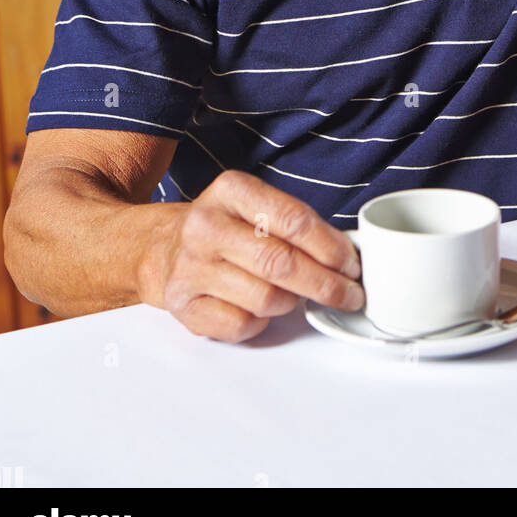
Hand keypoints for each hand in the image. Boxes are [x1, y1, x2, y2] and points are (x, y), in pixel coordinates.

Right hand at [138, 170, 362, 341]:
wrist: (163, 248)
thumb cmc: (226, 228)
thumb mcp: (255, 206)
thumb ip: (297, 224)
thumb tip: (346, 256)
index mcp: (231, 190)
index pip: (293, 220)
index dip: (331, 247)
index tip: (352, 265)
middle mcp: (206, 225)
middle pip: (280, 263)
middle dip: (325, 284)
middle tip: (349, 294)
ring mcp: (191, 266)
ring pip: (265, 298)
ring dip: (291, 302)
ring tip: (293, 294)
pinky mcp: (183, 304)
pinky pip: (241, 325)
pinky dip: (261, 322)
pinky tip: (258, 307)